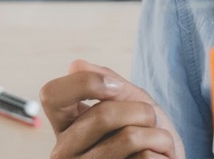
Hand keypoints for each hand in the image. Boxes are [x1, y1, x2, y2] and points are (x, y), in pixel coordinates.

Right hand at [40, 59, 184, 158]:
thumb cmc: (147, 135)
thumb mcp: (132, 102)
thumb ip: (109, 82)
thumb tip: (75, 64)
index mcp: (66, 127)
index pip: (51, 95)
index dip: (86, 83)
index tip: (115, 87)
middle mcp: (65, 153)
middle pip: (102, 114)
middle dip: (143, 112)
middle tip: (151, 124)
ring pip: (129, 138)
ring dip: (159, 136)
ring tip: (157, 146)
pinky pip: (145, 158)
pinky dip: (162, 155)